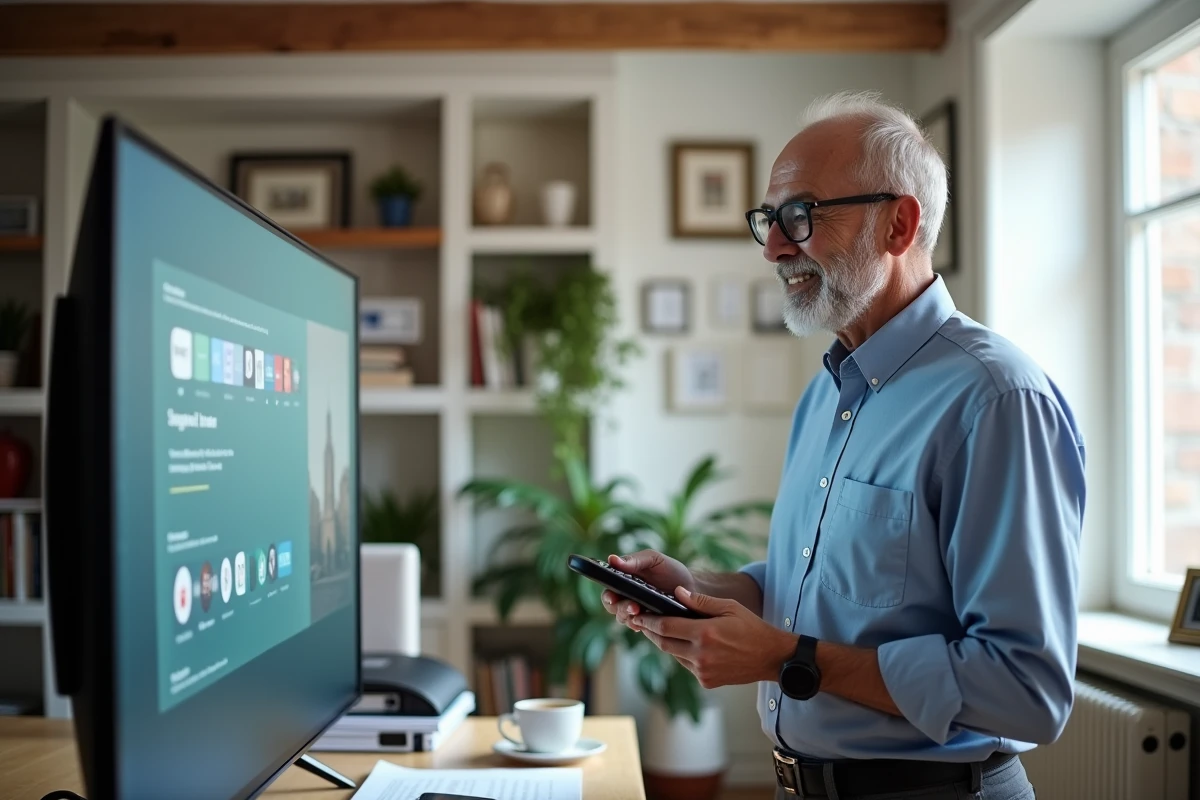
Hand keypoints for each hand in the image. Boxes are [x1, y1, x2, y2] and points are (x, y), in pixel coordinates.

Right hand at [601, 551, 694, 626]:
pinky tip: (648, 622)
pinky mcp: (648, 624)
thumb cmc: (670, 570)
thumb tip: (612, 559)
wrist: (693, 588)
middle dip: (620, 608)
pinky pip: (639, 627)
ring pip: (624, 619)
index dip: (608, 596)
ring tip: (641, 611)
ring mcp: (637, 612)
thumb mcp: (653, 559)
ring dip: (630, 617)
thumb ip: (634, 560)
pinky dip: (642, 625)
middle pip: (613, 608)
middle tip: (632, 606)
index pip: (608, 591)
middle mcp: (626, 598)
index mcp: (623, 582)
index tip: (612, 597)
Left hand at [632, 586, 796, 688]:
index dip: (648, 620)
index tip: (638, 614)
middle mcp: (701, 655)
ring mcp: (703, 671)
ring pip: (673, 654)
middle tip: (640, 621)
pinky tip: (684, 643)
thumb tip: (677, 593)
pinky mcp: (707, 681)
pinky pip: (686, 665)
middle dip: (649, 631)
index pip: (665, 627)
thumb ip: (701, 601)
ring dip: (665, 642)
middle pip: (663, 643)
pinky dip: (681, 653)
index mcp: (705, 634)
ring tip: (659, 629)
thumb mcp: (729, 607)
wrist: (772, 658)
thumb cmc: (752, 628)